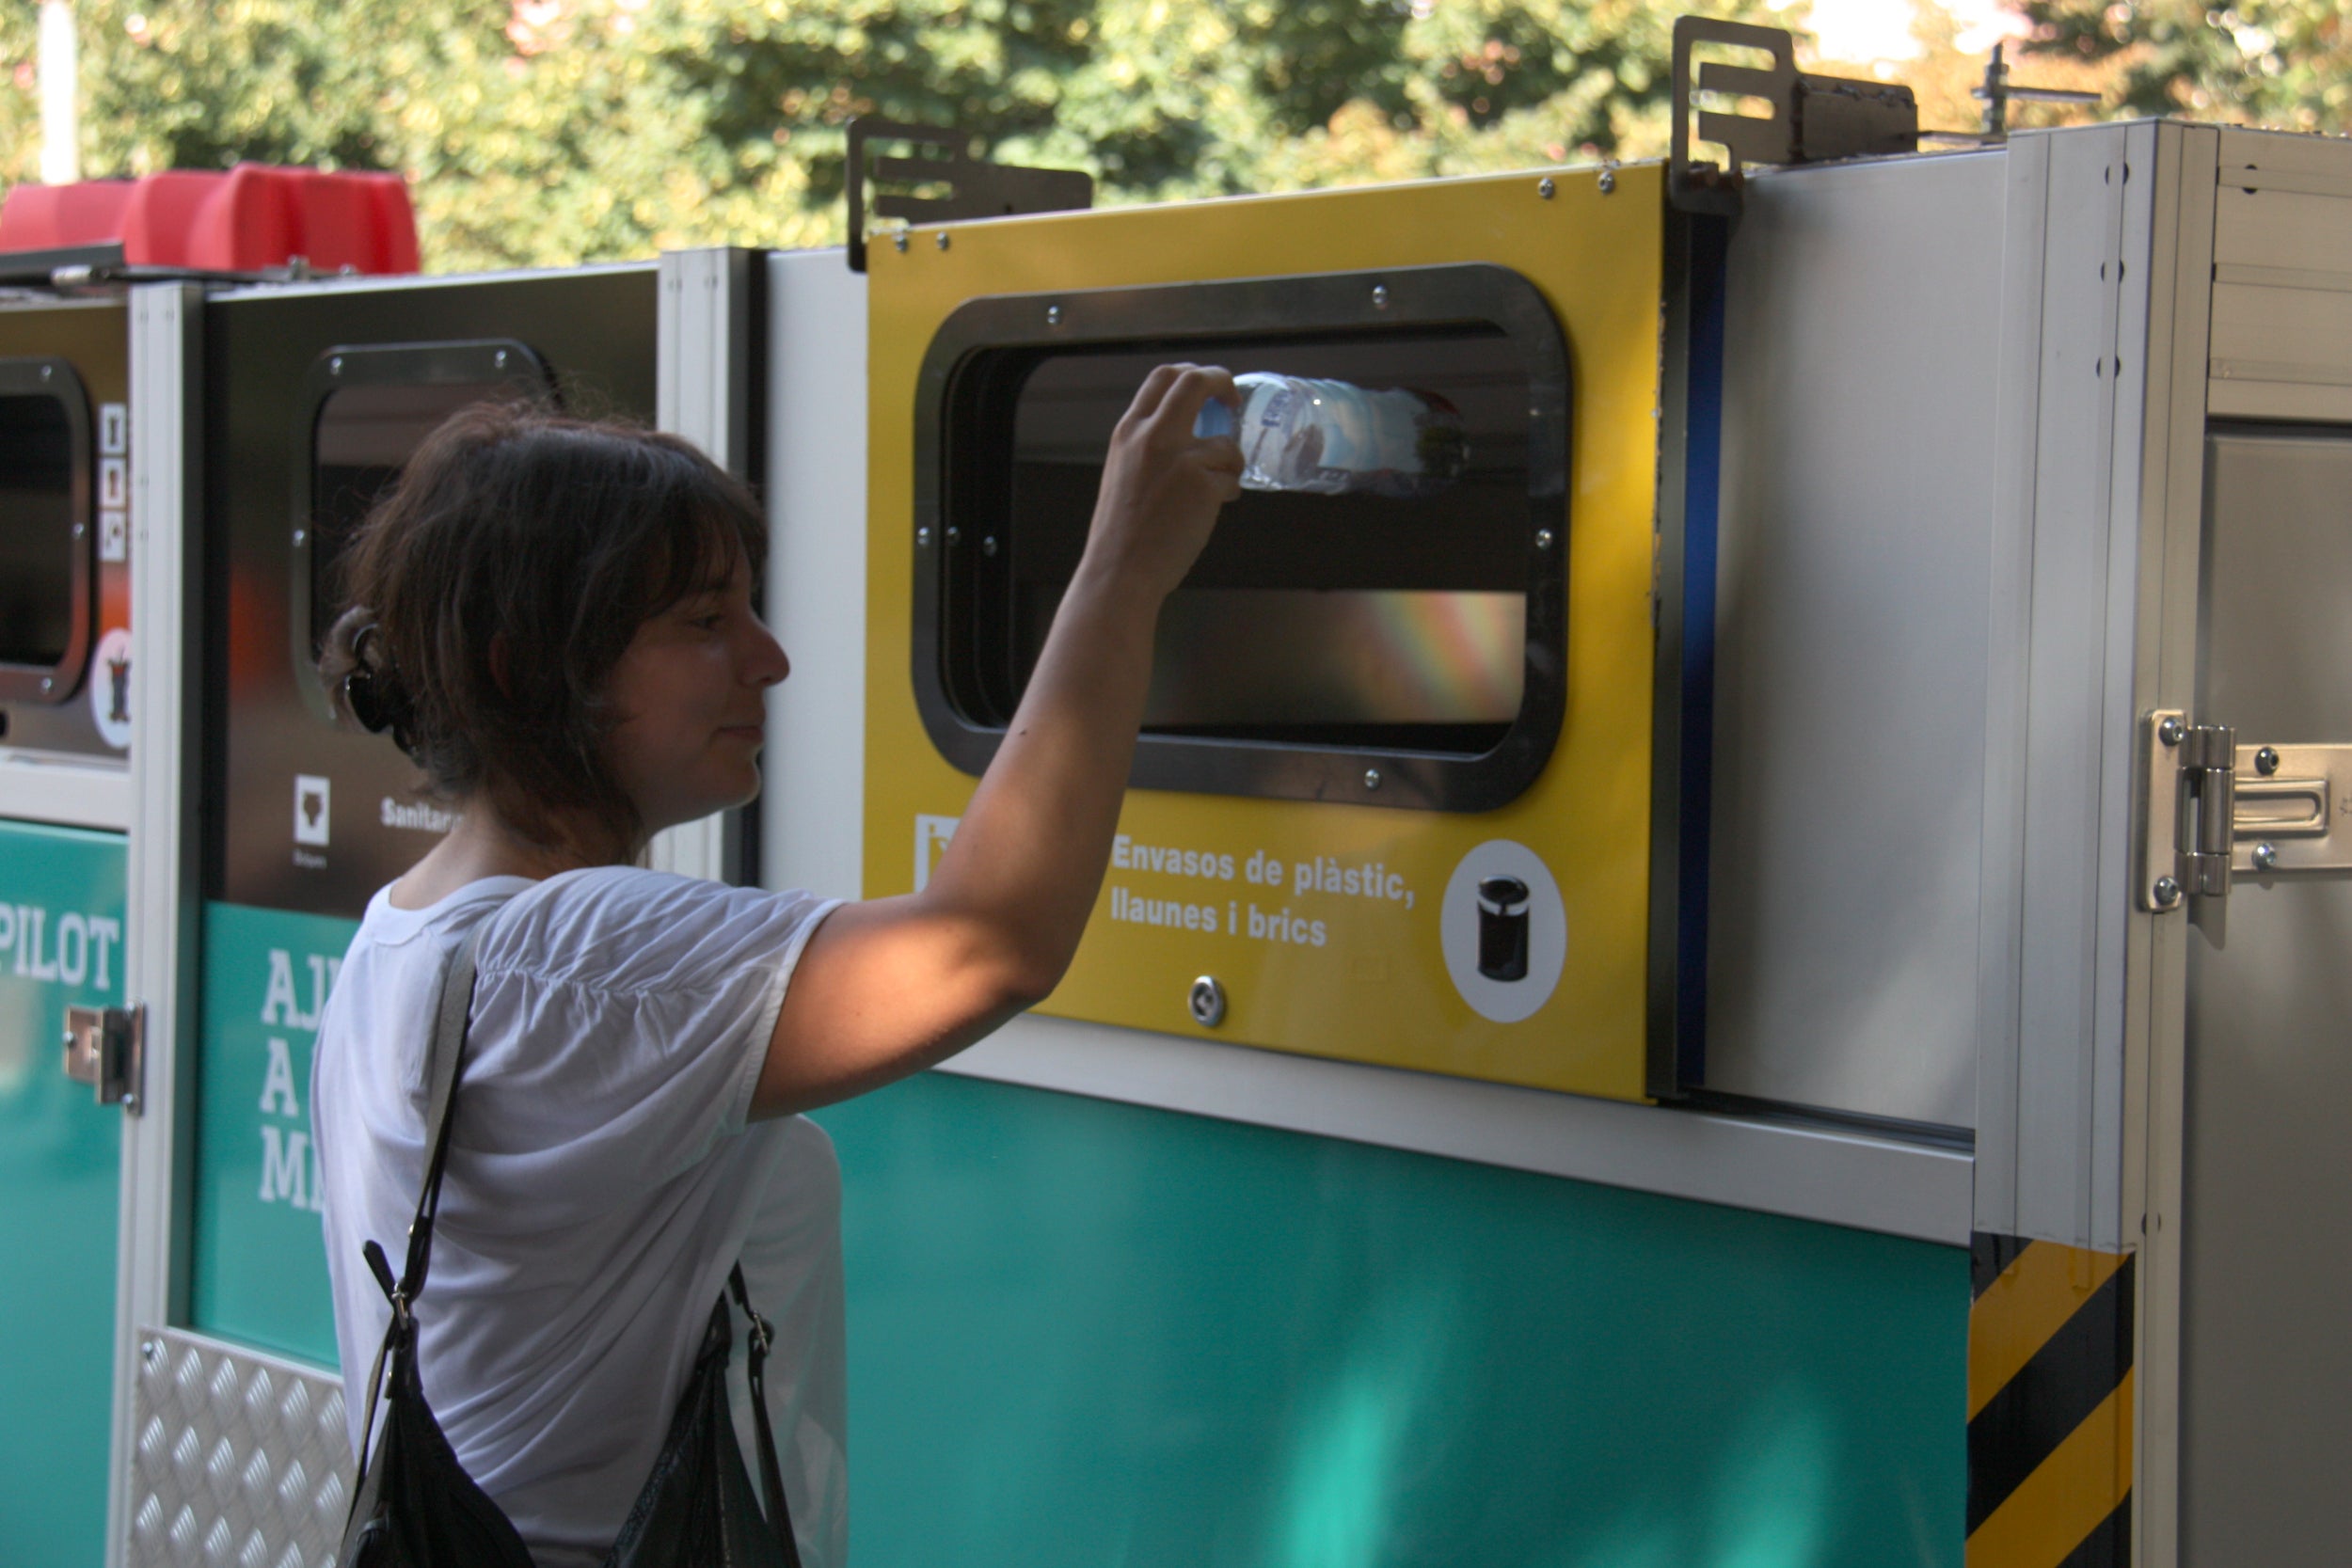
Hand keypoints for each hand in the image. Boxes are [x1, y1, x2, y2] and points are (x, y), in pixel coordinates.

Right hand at [1078, 363, 1241, 603]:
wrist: (1120, 570)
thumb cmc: (1122, 532)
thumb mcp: (1123, 471)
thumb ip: (1149, 446)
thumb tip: (1188, 434)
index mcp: (1129, 431)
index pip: (1163, 377)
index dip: (1193, 373)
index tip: (1207, 386)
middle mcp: (1153, 436)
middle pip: (1195, 382)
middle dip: (1221, 382)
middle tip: (1233, 400)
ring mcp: (1180, 458)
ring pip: (1226, 444)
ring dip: (1230, 464)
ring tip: (1215, 489)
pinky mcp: (1203, 484)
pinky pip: (1232, 478)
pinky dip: (1228, 493)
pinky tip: (1208, 511)